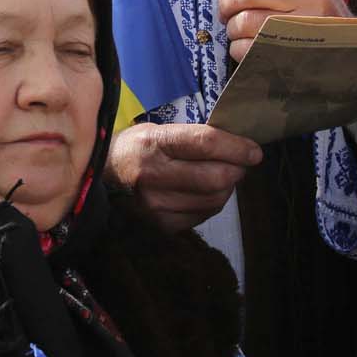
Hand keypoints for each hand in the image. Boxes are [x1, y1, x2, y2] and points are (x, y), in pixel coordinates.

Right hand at [107, 123, 261, 232]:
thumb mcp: (156, 131)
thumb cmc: (135, 150)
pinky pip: (203, 215)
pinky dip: (213, 203)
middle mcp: (151, 175)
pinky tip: (206, 192)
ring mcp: (155, 205)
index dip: (237, 147)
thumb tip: (237, 143)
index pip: (205, 144)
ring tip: (223, 176)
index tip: (254, 151)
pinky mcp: (160, 225)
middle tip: (240, 163)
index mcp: (152, 144)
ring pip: (214, 200)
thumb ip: (192, 137)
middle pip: (215, 177)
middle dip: (237, 169)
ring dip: (227, 187)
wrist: (101, 180)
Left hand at [215, 0, 350, 62]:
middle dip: (228, 0)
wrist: (348, 56)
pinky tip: (247, 46)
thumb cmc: (315, 18)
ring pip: (245, 19)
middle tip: (226, 9)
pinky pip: (248, 48)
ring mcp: (305, 28)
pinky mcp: (293, 55)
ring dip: (231, 26)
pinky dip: (237, 48)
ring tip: (237, 28)